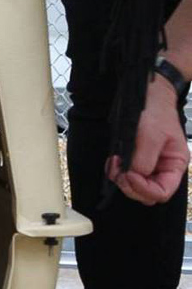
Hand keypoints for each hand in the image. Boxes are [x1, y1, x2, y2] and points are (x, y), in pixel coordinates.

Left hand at [106, 76, 188, 205]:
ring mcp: (148, 165)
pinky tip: (113, 161)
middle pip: (146, 194)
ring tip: (115, 163)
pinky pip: (125, 175)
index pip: (162, 192)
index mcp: (174, 164)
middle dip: (130, 185)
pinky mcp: (135, 160)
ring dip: (121, 179)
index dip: (144, 189)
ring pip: (133, 186)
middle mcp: (163, 168)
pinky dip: (116, 172)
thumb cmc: (154, 111)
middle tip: (119, 171)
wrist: (147, 94)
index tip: (129, 175)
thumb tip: (134, 176)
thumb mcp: (151, 136)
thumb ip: (144, 160)